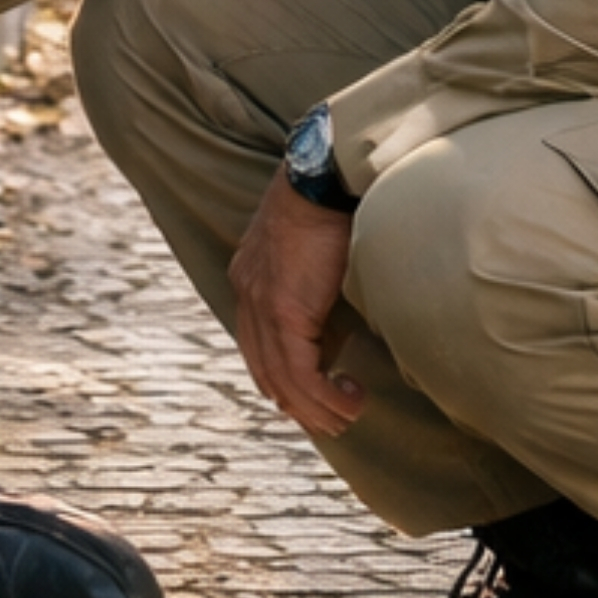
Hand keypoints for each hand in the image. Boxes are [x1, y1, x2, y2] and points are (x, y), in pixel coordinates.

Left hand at [227, 171, 365, 440]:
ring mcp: (261, 305)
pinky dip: (325, 395)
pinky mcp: (284, 312)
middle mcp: (247, 296)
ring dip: (317, 407)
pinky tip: (349, 398)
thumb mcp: (314, 249)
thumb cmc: (331, 201)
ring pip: (283, 380)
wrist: (324, 176)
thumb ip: (313, 282)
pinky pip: (301, 373)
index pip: (257, 346)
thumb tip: (338, 311)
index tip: (310, 396)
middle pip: (266, 370)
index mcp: (250, 279)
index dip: (282, 378)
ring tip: (347, 416)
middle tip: (331, 420)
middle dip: (298, 403)